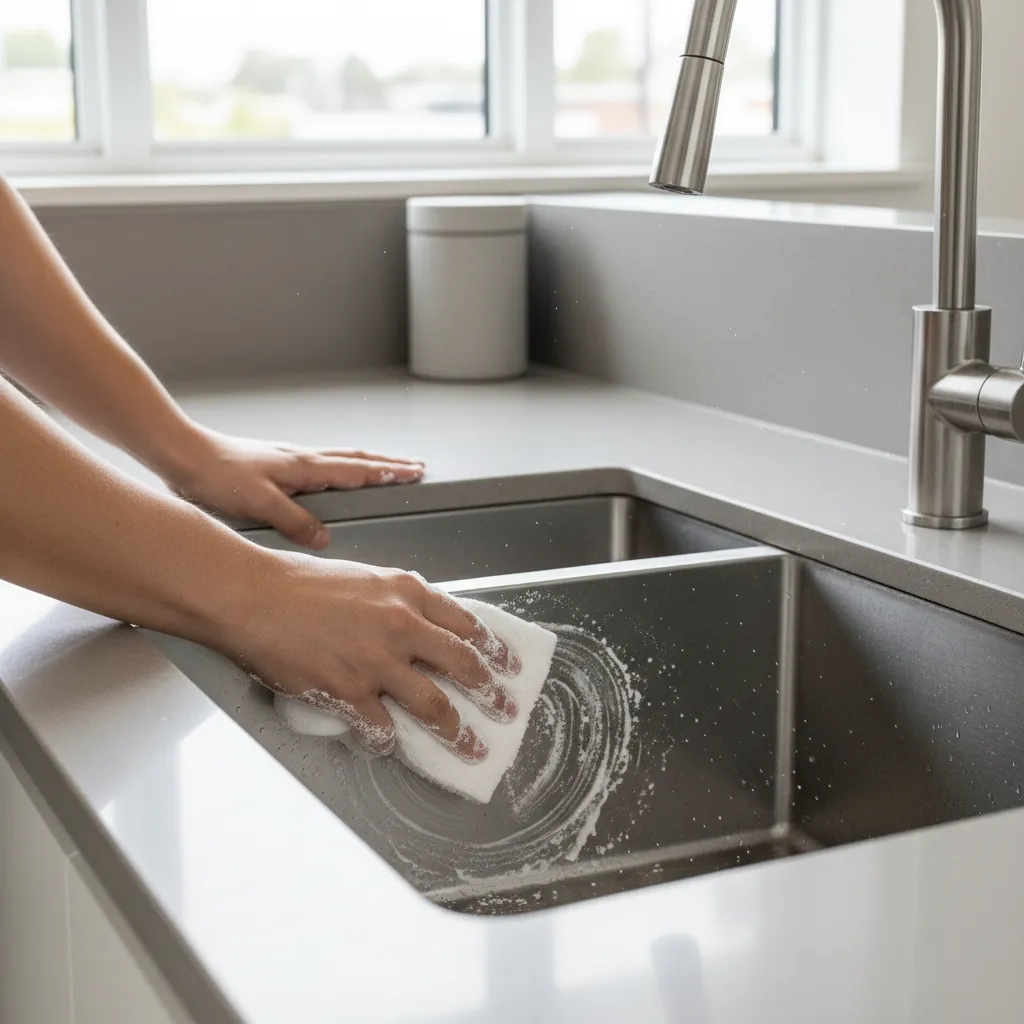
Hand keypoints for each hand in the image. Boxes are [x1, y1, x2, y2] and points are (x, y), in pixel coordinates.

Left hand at [158, 425, 423, 548]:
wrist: (183, 454)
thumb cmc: (216, 475)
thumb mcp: (258, 503)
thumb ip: (294, 521)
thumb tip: (324, 539)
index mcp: (304, 467)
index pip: (357, 470)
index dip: (387, 474)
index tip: (414, 473)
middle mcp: (301, 459)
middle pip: (356, 459)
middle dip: (388, 464)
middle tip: (414, 466)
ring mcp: (289, 459)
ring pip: (340, 458)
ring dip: (368, 463)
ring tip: (386, 468)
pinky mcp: (276, 463)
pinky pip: (323, 463)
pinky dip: (343, 466)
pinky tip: (336, 476)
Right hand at [225, 554, 521, 757]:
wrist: (251, 595)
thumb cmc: (297, 582)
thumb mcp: (363, 578)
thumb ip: (395, 601)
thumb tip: (417, 626)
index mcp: (407, 593)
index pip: (467, 624)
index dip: (494, 649)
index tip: (507, 665)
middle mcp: (401, 625)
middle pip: (464, 666)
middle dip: (491, 693)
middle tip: (506, 709)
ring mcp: (377, 662)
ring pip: (435, 705)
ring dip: (458, 731)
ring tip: (472, 746)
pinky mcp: (349, 692)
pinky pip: (381, 728)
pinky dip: (388, 741)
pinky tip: (390, 746)